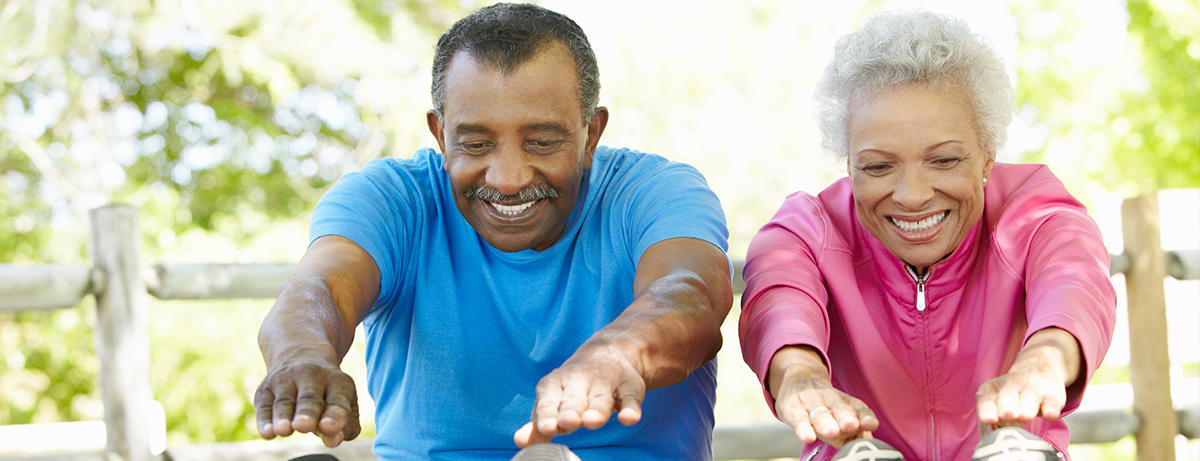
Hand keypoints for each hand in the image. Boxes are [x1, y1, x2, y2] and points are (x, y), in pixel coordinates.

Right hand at [254, 360, 360, 446]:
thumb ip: (345, 425)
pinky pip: (264, 405)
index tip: (328, 427)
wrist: (301, 354)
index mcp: (337, 381)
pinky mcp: (265, 389)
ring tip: (284, 430)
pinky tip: (267, 432)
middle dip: (307, 412)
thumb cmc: (328, 391)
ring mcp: (286, 380)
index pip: (337, 400)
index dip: (334, 415)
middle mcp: (312, 375)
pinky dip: (265, 420)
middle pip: (310, 398)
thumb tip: (334, 439)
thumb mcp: (344, 402)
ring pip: (285, 402)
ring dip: (283, 417)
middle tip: (304, 425)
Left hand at [513, 345, 645, 447]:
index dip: (547, 414)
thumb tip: (520, 440)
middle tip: (567, 422)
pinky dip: (631, 408)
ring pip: (601, 399)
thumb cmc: (573, 389)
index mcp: (555, 384)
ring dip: (597, 411)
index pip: (548, 401)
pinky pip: (631, 398)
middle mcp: (579, 380)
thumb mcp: (554, 401)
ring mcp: (606, 381)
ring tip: (592, 422)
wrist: (609, 353)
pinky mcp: (630, 386)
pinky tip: (628, 419)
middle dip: (570, 411)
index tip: (546, 427)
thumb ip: (539, 423)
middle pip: (574, 400)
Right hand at [769, 346, 877, 448]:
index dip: (865, 416)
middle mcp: (830, 401)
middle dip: (846, 418)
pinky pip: (799, 421)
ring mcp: (811, 404)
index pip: (858, 408)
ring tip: (833, 432)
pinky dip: (803, 429)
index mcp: (846, 403)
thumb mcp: (841, 414)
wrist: (797, 378)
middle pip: (840, 409)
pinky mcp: (793, 410)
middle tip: (851, 425)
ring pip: (820, 414)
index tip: (871, 424)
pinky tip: (808, 437)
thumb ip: (856, 431)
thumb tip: (868, 442)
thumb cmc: (823, 405)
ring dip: (827, 424)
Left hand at [976, 328, 1079, 428]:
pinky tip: (1050, 414)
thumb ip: (989, 424)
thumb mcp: (995, 406)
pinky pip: (1052, 403)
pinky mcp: (1052, 396)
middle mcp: (1011, 386)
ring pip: (1029, 399)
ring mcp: (1032, 389)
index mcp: (991, 390)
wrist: (1039, 371)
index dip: (988, 410)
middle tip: (1006, 415)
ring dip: (1026, 408)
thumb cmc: (1012, 397)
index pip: (987, 401)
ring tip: (1024, 416)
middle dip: (1006, 406)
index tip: (989, 419)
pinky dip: (1051, 409)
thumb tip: (986, 443)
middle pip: (1007, 397)